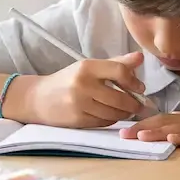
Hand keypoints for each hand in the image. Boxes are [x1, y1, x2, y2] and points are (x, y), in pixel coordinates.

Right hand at [21, 52, 144, 127]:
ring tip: (127, 110)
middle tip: (139, 105)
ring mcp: (79, 104)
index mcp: (87, 67)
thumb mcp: (89, 67)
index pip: (119, 71)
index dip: (134, 82)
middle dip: (134, 104)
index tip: (140, 88)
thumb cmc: (68, 80)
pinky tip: (111, 115)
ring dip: (124, 114)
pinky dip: (111, 119)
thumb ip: (116, 63)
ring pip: (114, 113)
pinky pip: (104, 122)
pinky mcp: (77, 120)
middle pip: (120, 98)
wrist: (39, 99)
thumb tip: (141, 57)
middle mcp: (83, 84)